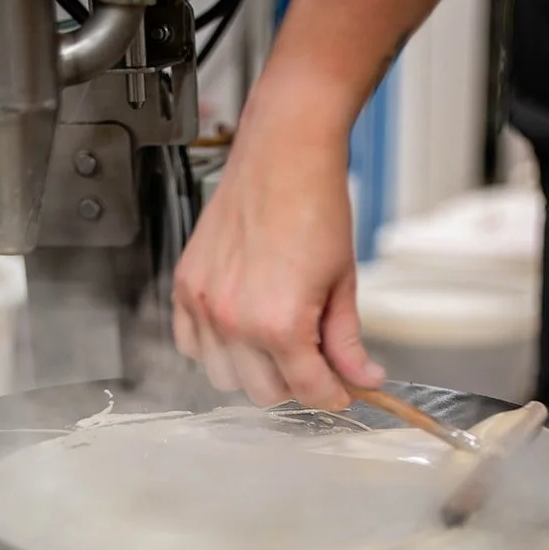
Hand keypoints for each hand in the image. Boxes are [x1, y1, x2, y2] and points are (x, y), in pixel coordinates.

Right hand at [172, 111, 383, 409]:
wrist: (283, 154)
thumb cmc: (314, 204)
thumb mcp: (342, 283)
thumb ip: (346, 341)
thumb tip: (362, 378)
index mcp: (279, 324)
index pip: (307, 389)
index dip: (332, 395)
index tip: (343, 390)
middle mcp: (233, 321)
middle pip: (264, 393)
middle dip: (295, 383)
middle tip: (314, 360)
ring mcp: (203, 306)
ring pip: (224, 377)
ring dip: (253, 371)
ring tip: (277, 342)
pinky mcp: (185, 287)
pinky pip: (191, 346)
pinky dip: (214, 348)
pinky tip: (239, 329)